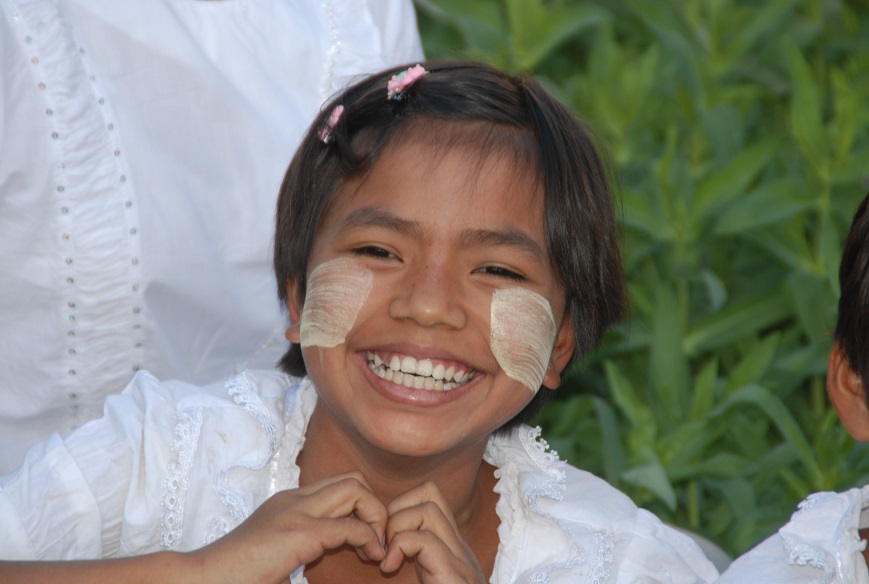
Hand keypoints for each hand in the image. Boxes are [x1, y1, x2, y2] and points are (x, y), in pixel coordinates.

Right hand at [193, 471, 387, 582]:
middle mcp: (294, 500)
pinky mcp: (298, 535)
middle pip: (353, 479)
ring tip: (376, 548)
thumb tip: (314, 564)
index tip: (365, 540)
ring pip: (356, 489)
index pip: (339, 485)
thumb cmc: (236, 575)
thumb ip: (301, 549)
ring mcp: (295, 513)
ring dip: (376, 516)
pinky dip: (369, 538)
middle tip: (376, 540)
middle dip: (375, 506)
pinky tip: (370, 556)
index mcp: (289, 503)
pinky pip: (349, 526)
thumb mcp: (276, 554)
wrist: (201, 579)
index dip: (361, 508)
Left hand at [380, 482, 486, 582]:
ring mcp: (461, 562)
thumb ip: (413, 560)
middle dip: (395, 511)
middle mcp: (461, 550)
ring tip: (386, 557)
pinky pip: (426, 541)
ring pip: (428, 510)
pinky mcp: (453, 577)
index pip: (430, 498)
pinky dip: (400, 546)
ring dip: (396, 527)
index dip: (400, 507)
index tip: (384, 539)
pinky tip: (390, 567)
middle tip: (381, 545)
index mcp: (452, 550)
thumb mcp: (426, 578)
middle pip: (429, 493)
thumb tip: (382, 547)